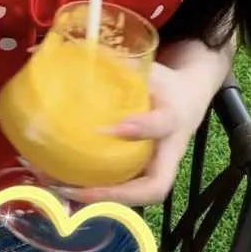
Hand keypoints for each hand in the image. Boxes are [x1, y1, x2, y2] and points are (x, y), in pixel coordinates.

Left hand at [64, 60, 213, 207]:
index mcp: (174, 117)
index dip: (139, 129)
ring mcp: (158, 167)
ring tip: (60, 189)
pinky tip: (62, 186)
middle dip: (117, 194)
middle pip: (155, 186)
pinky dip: (94, 193)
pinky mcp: (144, 173)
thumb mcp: (151, 69)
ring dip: (98, 199)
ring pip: (135, 195)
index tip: (108, 128)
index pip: (162, 124)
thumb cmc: (167, 85)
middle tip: (79, 189)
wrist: (190, 99)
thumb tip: (74, 52)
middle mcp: (170, 152)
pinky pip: (123, 190)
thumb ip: (121, 64)